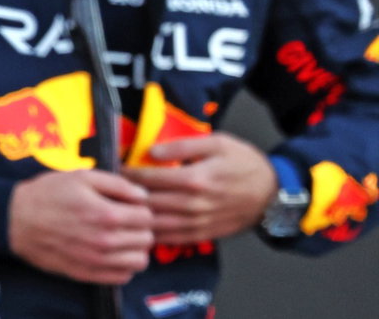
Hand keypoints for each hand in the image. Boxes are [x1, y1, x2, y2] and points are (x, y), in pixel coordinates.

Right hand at [9, 169, 153, 284]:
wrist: (16, 219)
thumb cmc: (47, 194)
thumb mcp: (81, 177)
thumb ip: (117, 184)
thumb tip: (143, 195)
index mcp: (107, 214)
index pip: (147, 216)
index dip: (140, 207)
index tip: (128, 205)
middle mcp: (106, 241)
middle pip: (146, 239)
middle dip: (139, 227)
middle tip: (124, 220)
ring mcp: (97, 261)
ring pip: (139, 261)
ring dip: (135, 248)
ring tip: (120, 237)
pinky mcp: (87, 274)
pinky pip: (122, 277)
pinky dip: (123, 265)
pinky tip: (111, 252)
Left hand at [122, 132, 275, 243]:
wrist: (273, 193)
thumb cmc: (244, 163)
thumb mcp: (217, 142)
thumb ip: (182, 145)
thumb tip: (151, 152)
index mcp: (195, 179)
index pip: (149, 178)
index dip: (126, 174)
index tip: (113, 168)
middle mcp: (193, 204)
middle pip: (148, 203)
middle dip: (124, 198)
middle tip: (106, 192)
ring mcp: (198, 222)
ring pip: (156, 225)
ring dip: (135, 219)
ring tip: (116, 211)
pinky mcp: (203, 234)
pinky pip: (171, 238)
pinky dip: (152, 235)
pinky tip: (138, 229)